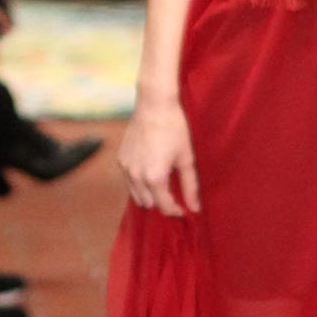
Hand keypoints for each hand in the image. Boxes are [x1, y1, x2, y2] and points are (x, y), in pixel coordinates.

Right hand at [120, 90, 199, 216]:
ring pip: (136, 195)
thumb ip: (190, 187)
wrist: (154, 105)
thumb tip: (195, 209)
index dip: (176, 211)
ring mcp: (125, 168)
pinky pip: (129, 181)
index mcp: (154, 178)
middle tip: (175, 196)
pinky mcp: (121, 160)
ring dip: (149, 195)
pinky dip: (139, 183)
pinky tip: (150, 172)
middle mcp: (136, 176)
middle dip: (162, 204)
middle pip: (149, 204)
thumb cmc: (174, 129)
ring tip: (163, 185)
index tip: (184, 209)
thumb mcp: (186, 159)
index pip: (164, 207)